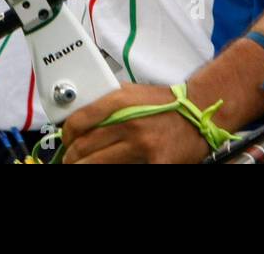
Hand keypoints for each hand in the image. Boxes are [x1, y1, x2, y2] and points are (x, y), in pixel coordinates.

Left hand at [60, 84, 211, 163]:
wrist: (198, 113)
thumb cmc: (164, 103)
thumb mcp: (132, 92)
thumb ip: (108, 102)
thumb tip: (81, 116)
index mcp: (121, 102)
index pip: (80, 120)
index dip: (67, 134)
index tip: (65, 140)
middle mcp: (129, 123)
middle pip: (85, 147)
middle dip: (71, 157)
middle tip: (68, 161)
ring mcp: (142, 146)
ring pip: (100, 164)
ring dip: (84, 168)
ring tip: (80, 167)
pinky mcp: (155, 164)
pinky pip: (125, 171)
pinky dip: (113, 171)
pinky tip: (109, 169)